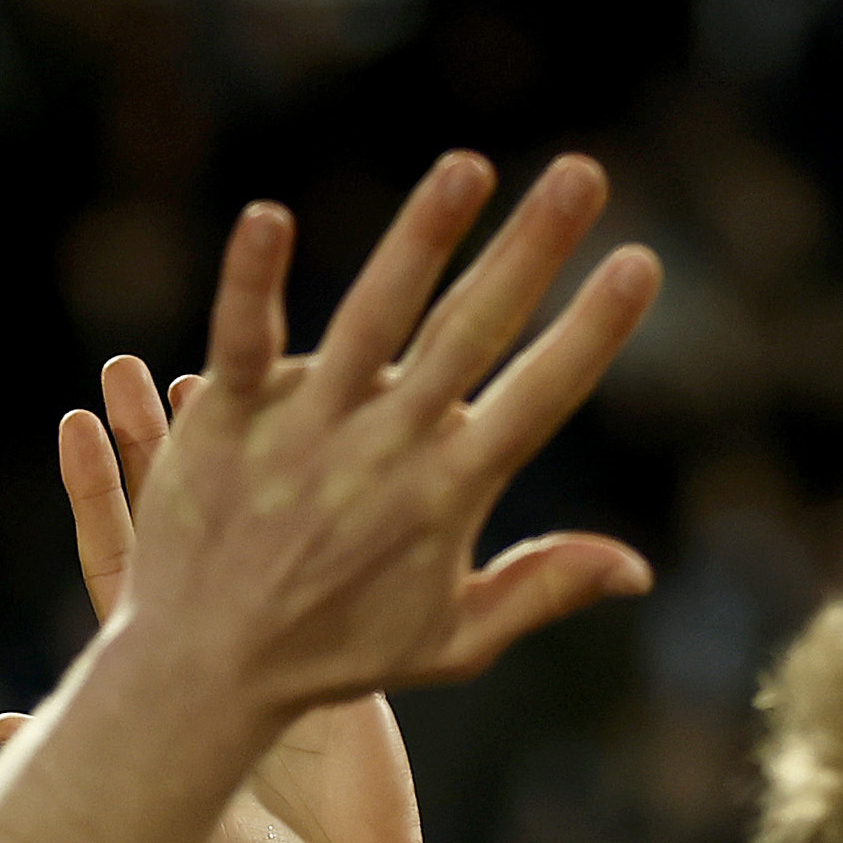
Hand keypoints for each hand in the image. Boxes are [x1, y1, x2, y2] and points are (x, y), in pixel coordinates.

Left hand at [0, 356, 430, 842]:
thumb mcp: (175, 836)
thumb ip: (91, 775)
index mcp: (172, 680)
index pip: (122, 568)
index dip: (102, 498)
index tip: (77, 423)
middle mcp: (220, 647)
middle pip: (178, 527)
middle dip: (153, 447)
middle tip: (127, 367)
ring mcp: (282, 644)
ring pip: (258, 528)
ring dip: (238, 455)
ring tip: (216, 376)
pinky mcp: (349, 657)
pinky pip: (340, 561)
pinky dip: (329, 496)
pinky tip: (333, 428)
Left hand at [111, 153, 659, 720]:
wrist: (202, 674)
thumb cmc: (332, 654)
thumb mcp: (449, 640)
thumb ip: (540, 589)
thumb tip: (639, 567)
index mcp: (445, 495)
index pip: (536, 399)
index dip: (590, 332)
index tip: (641, 263)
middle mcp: (383, 451)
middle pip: (470, 334)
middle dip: (529, 252)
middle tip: (585, 171)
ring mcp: (303, 429)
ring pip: (371, 319)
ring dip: (420, 239)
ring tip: (467, 167)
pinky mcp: (223, 418)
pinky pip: (241, 337)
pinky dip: (252, 280)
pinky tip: (269, 215)